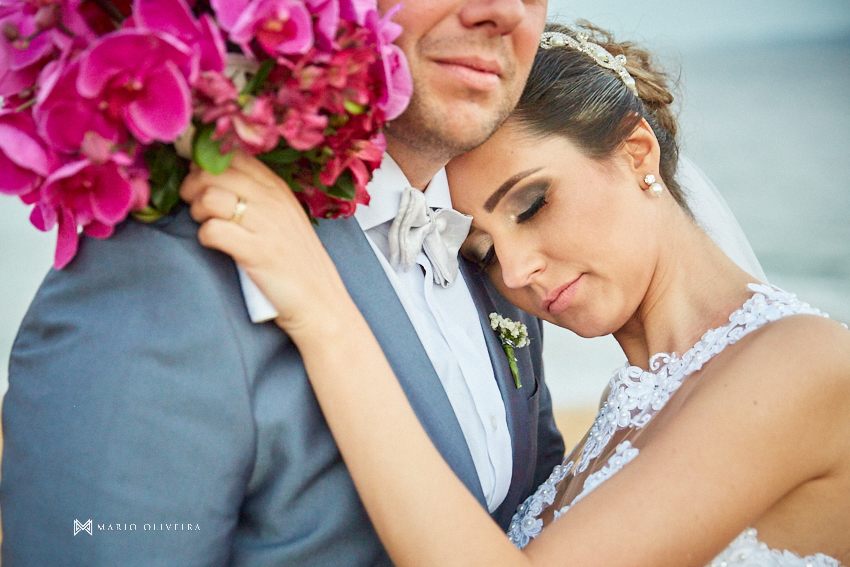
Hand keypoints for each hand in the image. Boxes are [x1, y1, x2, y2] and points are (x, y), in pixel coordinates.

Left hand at [179, 151, 351, 338]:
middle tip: (195, 204)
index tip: (201, 179)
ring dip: (198, 210)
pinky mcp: (256, 252)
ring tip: (205, 223)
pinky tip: (214, 244)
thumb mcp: (286, 219)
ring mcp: (266, 225)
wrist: (320, 302)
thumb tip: (214, 177)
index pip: (235, 157)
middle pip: (216, 173)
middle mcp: (273, 201)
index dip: (209, 163)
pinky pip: (213, 230)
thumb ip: (259, 196)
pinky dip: (205, 236)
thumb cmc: (298, 264)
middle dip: (194, 186)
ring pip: (210, 197)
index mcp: (279, 190)